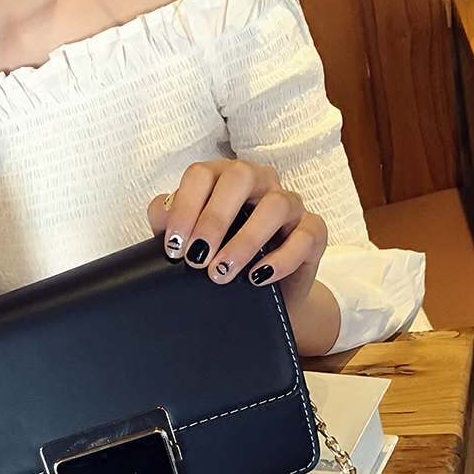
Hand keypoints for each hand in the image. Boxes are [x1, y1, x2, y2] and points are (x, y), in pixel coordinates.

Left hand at [148, 158, 327, 307]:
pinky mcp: (313, 232)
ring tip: (221, 273)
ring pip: (275, 205)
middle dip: (214, 219)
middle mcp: (258, 182)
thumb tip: (161, 212)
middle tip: (196, 258)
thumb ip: (168, 223)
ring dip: (245, 240)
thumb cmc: (218, 260)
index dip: (184, 208)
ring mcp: (289, 204)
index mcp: (223, 178)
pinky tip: (257, 278)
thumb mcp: (189, 242)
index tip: (173, 247)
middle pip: (240, 177)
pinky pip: (306, 235)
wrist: (257, 299)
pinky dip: (282, 258)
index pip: (202, 174)